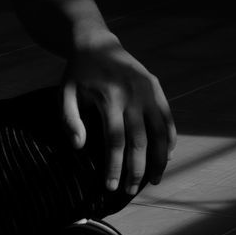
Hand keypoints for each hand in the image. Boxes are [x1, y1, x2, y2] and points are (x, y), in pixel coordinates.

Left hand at [61, 33, 176, 195]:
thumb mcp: (65, 93)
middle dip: (136, 170)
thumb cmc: (78, 73)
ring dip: (159, 160)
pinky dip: (170, 139)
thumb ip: (69, 119)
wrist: (96, 42)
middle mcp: (131, 95)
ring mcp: (147, 90)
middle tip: (131, 191)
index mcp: (108, 98)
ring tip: (153, 180)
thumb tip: (79, 147)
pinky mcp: (155, 87)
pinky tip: (167, 157)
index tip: (110, 187)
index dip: (114, 166)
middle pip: (139, 141)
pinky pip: (167, 118)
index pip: (114, 141)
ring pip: (160, 133)